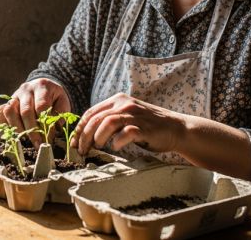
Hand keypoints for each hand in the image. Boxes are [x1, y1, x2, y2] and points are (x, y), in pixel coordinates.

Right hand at [0, 78, 70, 146]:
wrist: (43, 85)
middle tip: (37, 144)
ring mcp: (14, 95)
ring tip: (25, 140)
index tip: (48, 138)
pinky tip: (13, 134)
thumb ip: (60, 114)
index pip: (41, 106)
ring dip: (17, 128)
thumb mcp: (62, 101)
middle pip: (25, 111)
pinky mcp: (6, 102)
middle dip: (32, 130)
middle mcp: (26, 89)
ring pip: (10, 111)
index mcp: (42, 86)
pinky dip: (4, 124)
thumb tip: (53, 130)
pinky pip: (0, 112)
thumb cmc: (54, 97)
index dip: (44, 124)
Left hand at [71, 93, 185, 155]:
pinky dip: (118, 141)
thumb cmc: (149, 126)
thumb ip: (110, 119)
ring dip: (98, 138)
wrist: (176, 128)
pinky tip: (116, 147)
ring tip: (97, 148)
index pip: (91, 112)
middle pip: (96, 118)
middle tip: (81, 150)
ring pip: (108, 123)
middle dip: (85, 136)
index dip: (79, 128)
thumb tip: (86, 134)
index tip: (74, 142)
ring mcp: (135, 115)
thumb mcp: (127, 116)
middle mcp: (125, 104)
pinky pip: (126, 133)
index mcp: (118, 100)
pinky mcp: (145, 127)